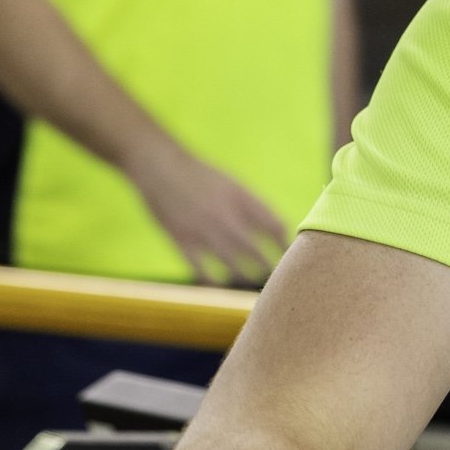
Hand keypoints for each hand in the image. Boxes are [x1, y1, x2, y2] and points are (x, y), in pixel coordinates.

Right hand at [132, 143, 289, 284]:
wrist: (160, 167)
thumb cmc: (200, 175)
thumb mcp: (231, 184)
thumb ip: (252, 206)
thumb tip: (277, 229)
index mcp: (240, 198)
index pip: (274, 225)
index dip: (284, 242)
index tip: (289, 252)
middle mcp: (224, 215)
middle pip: (255, 249)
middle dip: (269, 265)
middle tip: (276, 274)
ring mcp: (202, 230)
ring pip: (231, 263)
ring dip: (245, 275)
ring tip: (252, 280)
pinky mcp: (181, 240)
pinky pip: (201, 269)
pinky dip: (212, 279)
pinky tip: (219, 283)